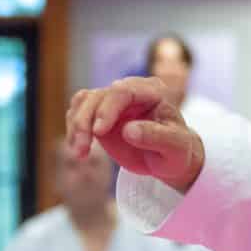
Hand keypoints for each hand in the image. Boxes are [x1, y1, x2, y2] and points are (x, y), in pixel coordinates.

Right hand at [65, 77, 204, 191]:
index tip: (98, 132)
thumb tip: (128, 130)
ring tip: (79, 153)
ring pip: (84, 102)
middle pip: (98, 96)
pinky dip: (73, 129)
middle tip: (82, 150)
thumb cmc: (177, 151)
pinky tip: (77, 149)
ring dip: (76, 126)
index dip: (107, 109)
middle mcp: (129, 91)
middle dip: (85, 121)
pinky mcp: (100, 114)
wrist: (169, 159)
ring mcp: (113, 102)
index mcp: (152, 91)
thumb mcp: (175, 147)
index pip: (123, 91)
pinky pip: (78, 112)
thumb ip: (156, 136)